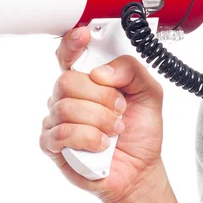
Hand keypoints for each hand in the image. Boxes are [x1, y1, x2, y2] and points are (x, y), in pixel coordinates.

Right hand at [40, 27, 165, 202]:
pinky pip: (62, 133)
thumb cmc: (140, 128)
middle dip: (101, 95)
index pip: (70, 54)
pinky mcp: (52, 145)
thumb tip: (102, 71)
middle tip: (120, 108)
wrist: (140, 167)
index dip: (72, 43)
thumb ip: (132, 71)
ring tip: (115, 129)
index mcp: (90, 78)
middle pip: (68, 80)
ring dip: (100, 119)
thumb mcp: (150, 92)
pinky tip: (102, 144)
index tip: (84, 36)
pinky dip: (89, 137)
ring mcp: (58, 119)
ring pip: (66, 106)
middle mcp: (69, 95)